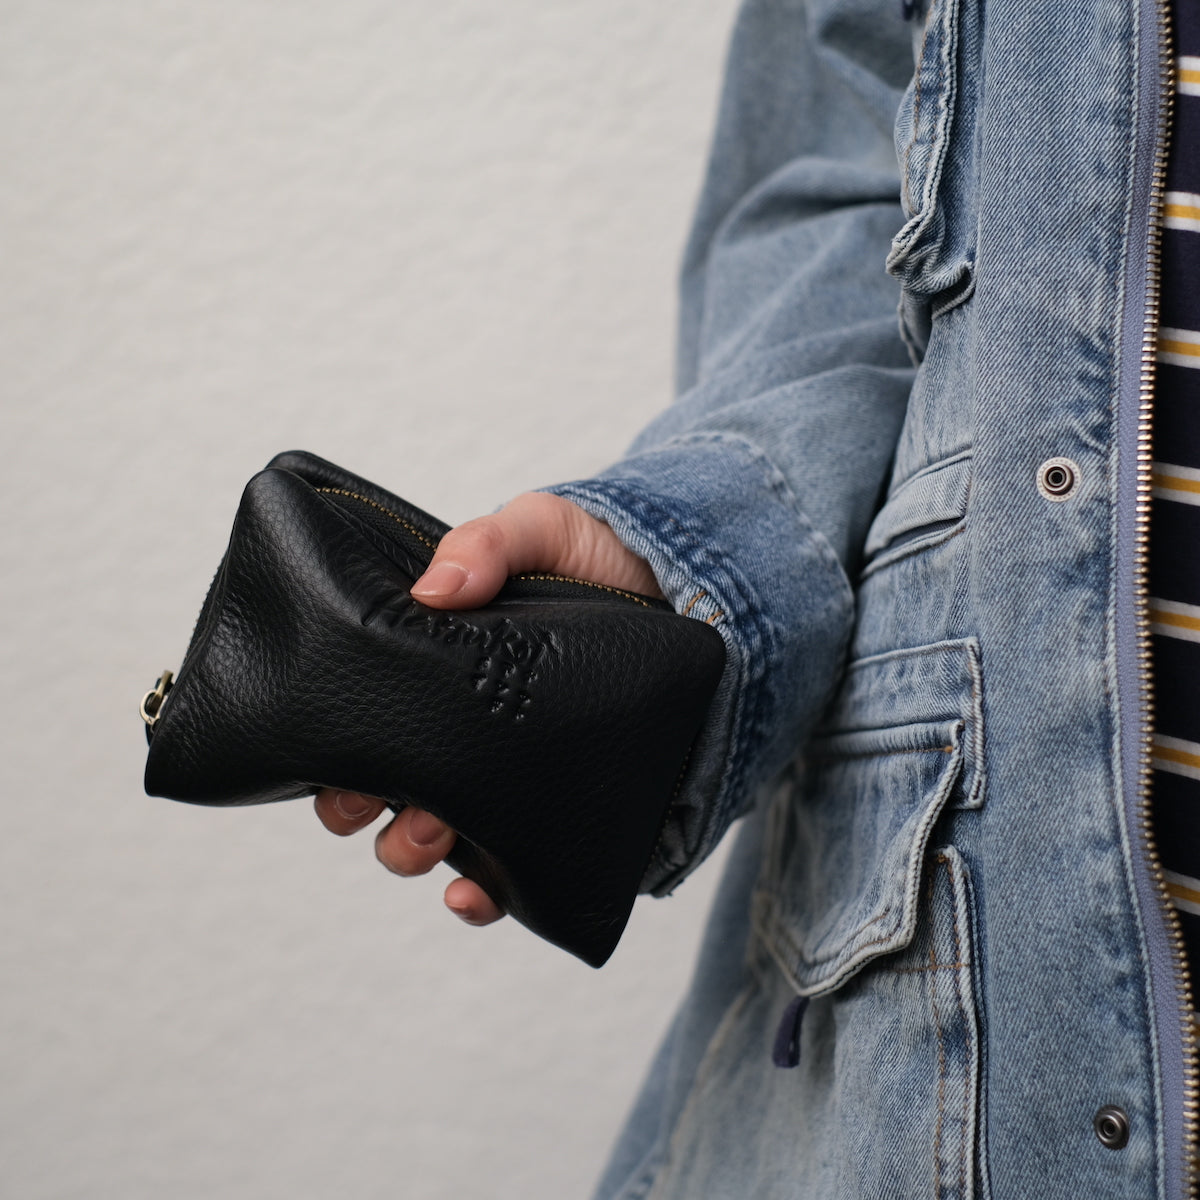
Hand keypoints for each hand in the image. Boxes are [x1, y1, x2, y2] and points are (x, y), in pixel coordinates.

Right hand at [314, 491, 661, 925]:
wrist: (691, 591)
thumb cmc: (601, 559)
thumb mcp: (541, 529)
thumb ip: (487, 543)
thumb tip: (434, 589)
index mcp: (439, 676)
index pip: (369, 722)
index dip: (336, 752)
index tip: (329, 761)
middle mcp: (466, 734)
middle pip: (386, 792)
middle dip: (363, 809)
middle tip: (373, 796)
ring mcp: (512, 779)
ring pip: (435, 839)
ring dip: (412, 848)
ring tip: (431, 831)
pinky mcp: (564, 814)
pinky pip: (516, 878)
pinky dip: (483, 898)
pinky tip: (472, 894)